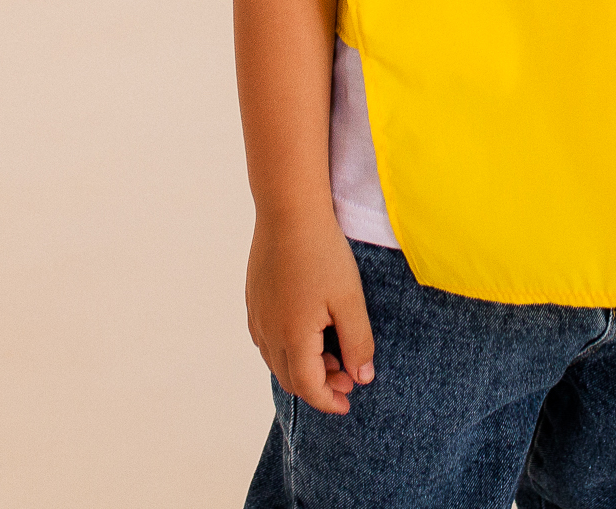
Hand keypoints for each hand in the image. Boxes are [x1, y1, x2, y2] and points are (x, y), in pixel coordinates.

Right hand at [245, 209, 375, 413]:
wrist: (289, 211)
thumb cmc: (323, 253)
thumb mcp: (350, 300)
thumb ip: (358, 342)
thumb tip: (361, 377)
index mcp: (292, 336)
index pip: (308, 386)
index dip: (328, 401)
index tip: (347, 404)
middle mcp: (268, 331)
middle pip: (290, 378)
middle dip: (319, 385)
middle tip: (347, 377)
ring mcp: (257, 314)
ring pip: (275, 359)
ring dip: (303, 366)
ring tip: (332, 352)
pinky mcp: (253, 298)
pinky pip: (266, 338)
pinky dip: (287, 348)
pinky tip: (307, 332)